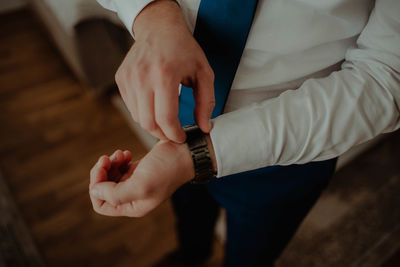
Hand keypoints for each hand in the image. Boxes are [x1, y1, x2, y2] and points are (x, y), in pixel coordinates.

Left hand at [89, 141, 194, 216]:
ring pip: (109, 178)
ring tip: (121, 154)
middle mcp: (133, 197)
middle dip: (102, 172)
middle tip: (107, 157)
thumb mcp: (140, 185)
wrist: (184, 153)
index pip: (101, 205)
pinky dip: (118, 160)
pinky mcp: (138, 171)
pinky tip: (127, 153)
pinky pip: (119, 168)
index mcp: (133, 206)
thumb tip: (95, 191)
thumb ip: (115, 193)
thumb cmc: (166, 169)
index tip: (103, 168)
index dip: (96, 186)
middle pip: (103, 190)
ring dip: (110, 164)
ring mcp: (135, 184)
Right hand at [115, 0, 214, 142]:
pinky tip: (155, 105)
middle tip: (174, 133)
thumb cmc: (184, 49)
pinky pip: (131, 107)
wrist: (159, 28)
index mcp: (165, 75)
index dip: (174, 134)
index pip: (165, 118)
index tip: (182, 138)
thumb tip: (204, 128)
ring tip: (166, 119)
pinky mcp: (122, 78)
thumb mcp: (203, 73)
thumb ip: (206, 102)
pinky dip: (143, 112)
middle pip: (148, 123)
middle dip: (162, 134)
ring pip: (138, 117)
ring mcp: (129, 78)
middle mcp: (143, 77)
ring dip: (153, 124)